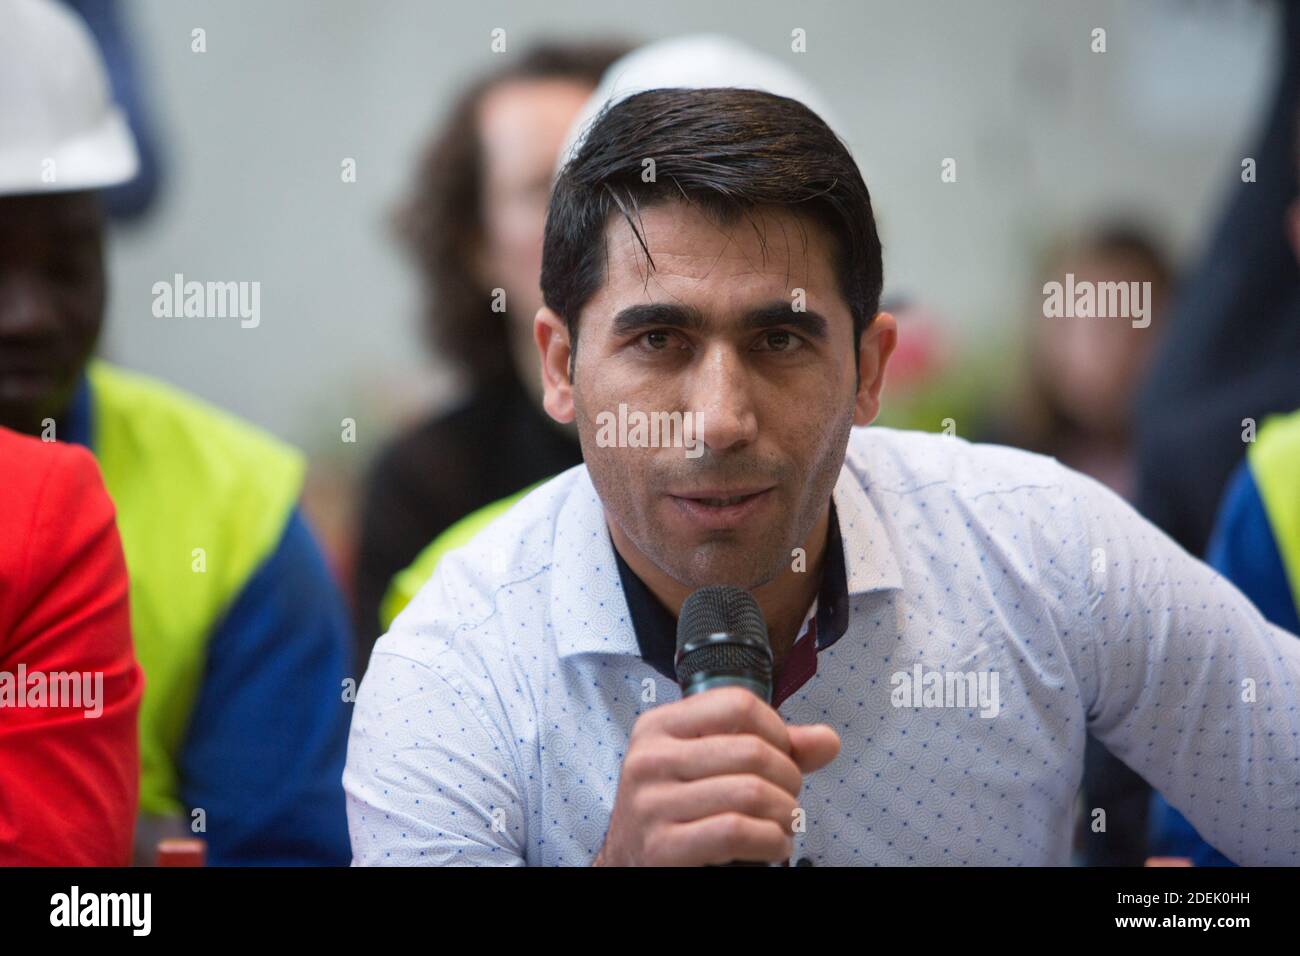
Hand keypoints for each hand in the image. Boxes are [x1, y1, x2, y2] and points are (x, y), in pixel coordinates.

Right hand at [594, 686, 840, 865]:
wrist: (628, 861)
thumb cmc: (674, 807)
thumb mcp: (707, 764)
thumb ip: (768, 747)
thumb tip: (826, 740)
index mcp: (658, 726)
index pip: (737, 704)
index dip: (776, 729)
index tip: (782, 754)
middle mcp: (650, 759)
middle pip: (752, 751)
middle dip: (788, 778)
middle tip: (788, 798)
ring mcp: (652, 803)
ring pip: (750, 792)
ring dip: (785, 814)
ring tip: (783, 823)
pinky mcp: (662, 846)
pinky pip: (737, 831)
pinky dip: (771, 841)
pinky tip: (773, 844)